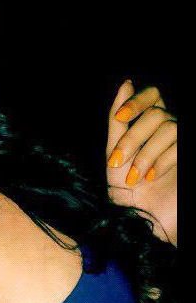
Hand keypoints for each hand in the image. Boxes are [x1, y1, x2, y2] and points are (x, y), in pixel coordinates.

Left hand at [106, 80, 176, 245]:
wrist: (142, 220)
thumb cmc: (124, 188)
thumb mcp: (114, 151)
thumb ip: (118, 121)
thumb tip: (126, 82)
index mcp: (149, 127)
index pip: (154, 95)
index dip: (138, 100)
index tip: (120, 117)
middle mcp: (168, 131)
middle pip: (157, 113)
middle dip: (133, 137)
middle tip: (117, 161)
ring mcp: (181, 144)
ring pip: (169, 126)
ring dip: (146, 153)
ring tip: (135, 176)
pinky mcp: (189, 155)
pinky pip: (179, 143)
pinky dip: (162, 160)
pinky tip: (152, 177)